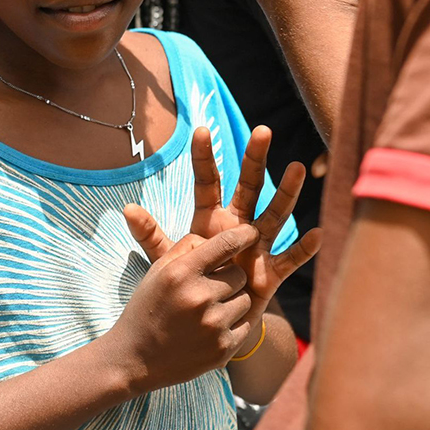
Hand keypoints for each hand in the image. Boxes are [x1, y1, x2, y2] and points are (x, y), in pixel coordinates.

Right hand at [111, 224, 258, 391]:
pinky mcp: (224, 348)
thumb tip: (219, 239)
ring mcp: (213, 326)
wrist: (135, 357)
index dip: (243, 235)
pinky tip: (209, 328)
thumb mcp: (158, 271)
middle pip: (239, 274)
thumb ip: (186, 248)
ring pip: (246, 299)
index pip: (225, 244)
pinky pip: (246, 324)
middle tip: (210, 287)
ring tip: (207, 310)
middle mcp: (199, 297)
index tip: (251, 232)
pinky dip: (232, 323)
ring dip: (232, 301)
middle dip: (229, 277)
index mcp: (180, 273)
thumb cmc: (147, 307)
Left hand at [124, 126, 321, 353]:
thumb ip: (150, 235)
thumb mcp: (167, 259)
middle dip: (255, 160)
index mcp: (210, 219)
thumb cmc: (192, 281)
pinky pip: (290, 258)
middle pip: (249, 186)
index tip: (201, 129)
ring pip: (274, 214)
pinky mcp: (271, 272)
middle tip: (262, 131)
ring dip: (286, 193)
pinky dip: (304, 248)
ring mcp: (257, 246)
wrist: (212, 316)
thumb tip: (126, 209)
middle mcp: (238, 225)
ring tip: (297, 168)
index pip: (207, 182)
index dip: (203, 157)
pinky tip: (319, 234)